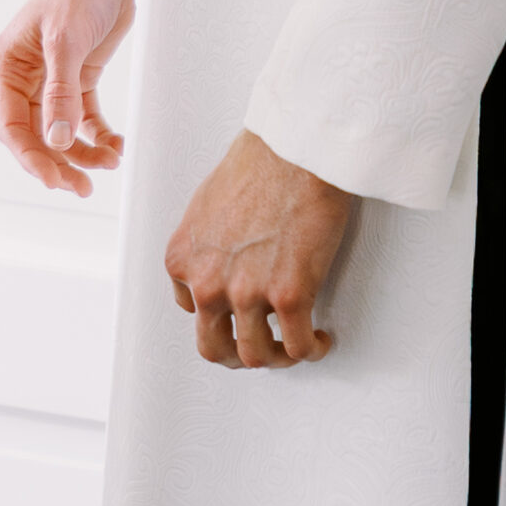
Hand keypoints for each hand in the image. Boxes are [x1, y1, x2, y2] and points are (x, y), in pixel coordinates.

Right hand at [0, 0, 136, 196]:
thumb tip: (55, 140)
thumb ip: (60, 92)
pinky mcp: (79, 78)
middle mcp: (25, 78)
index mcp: (7, 67)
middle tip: (83, 188)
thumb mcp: (65, 40)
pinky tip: (116, 146)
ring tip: (110, 163)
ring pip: (61, 134)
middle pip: (36, 137)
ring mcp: (53, 80)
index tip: (54, 180)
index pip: (11, 126)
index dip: (31, 158)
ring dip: (82, 154)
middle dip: (59, 164)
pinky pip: (84, 120)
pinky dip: (99, 137)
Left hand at [164, 129, 352, 368]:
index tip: (238, 310)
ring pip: (257, 356)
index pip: (189, 307)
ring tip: (296, 343)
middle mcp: (207, 283)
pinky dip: (312, 350)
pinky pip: (299, 347)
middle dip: (237, 353)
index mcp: (183, 258)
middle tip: (261, 346)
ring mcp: (247, 293)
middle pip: (214, 347)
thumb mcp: (206, 205)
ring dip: (279, 357)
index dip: (218, 312)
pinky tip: (321, 337)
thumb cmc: (257, 162)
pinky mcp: (289, 295)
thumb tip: (223, 264)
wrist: (293, 148)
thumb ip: (206, 244)